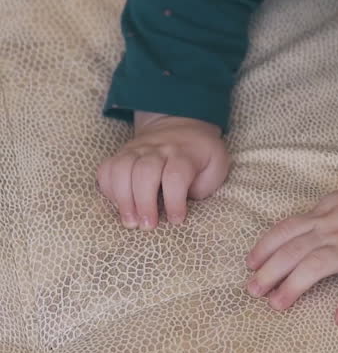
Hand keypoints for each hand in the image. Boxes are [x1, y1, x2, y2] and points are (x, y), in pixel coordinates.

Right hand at [96, 113, 229, 228]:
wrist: (181, 126)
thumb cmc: (201, 155)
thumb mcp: (216, 165)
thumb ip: (205, 185)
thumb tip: (184, 202)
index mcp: (184, 154)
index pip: (176, 175)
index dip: (175, 201)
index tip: (176, 220)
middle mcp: (158, 149)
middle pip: (145, 172)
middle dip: (144, 203)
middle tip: (147, 226)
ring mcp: (137, 150)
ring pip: (121, 168)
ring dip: (123, 199)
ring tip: (130, 222)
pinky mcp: (122, 155)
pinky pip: (106, 169)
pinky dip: (108, 189)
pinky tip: (119, 205)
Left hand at [245, 174, 337, 325]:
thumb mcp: (337, 204)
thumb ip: (314, 219)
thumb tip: (288, 239)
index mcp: (322, 217)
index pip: (286, 229)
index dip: (265, 246)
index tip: (250, 264)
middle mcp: (333, 232)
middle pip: (294, 249)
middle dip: (270, 270)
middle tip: (253, 290)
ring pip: (317, 264)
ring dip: (295, 285)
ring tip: (277, 305)